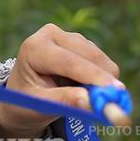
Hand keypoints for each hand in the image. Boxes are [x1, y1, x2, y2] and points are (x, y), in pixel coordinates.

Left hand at [0, 24, 123, 140]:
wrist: (23, 91)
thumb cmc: (27, 100)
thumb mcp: (40, 105)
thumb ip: (64, 101)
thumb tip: (91, 101)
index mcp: (34, 48)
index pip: (69, 61)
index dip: (94, 76)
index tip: (116, 92)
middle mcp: (51, 35)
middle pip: (89, 55)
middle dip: (103, 80)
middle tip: (111, 106)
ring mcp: (67, 35)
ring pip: (100, 58)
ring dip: (101, 80)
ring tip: (81, 96)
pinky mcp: (81, 41)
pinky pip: (102, 61)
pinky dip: (101, 77)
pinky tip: (83, 86)